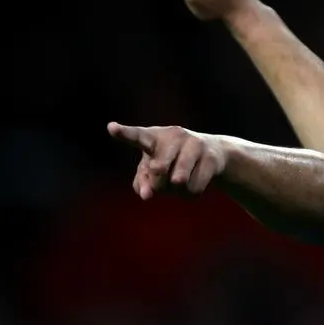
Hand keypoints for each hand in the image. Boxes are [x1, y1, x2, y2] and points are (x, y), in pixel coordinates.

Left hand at [108, 122, 226, 197]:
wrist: (212, 154)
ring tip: (179, 183)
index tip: (111, 128)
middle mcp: (175, 136)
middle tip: (163, 183)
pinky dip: (190, 195)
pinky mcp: (211, 158)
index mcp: (155, 137)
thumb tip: (147, 196)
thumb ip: (142, 183)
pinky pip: (195, 189)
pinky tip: (194, 184)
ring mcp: (195, 144)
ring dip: (177, 191)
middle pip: (159, 169)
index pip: (137, 136)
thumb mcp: (153, 170)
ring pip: (179, 181)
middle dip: (160, 184)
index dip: (125, 134)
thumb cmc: (172, 162)